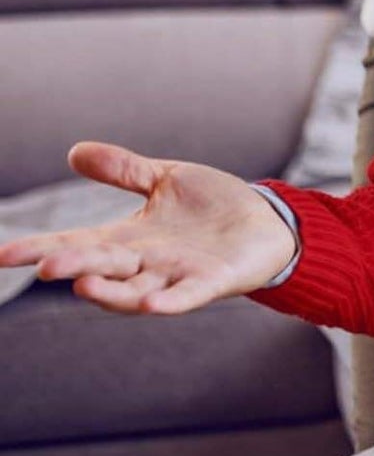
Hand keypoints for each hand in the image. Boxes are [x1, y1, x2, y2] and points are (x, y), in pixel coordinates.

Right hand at [0, 142, 297, 313]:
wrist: (265, 222)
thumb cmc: (211, 206)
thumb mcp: (166, 179)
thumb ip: (123, 171)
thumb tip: (75, 151)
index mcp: (130, 238)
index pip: (78, 243)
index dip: (42, 249)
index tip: (3, 253)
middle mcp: (146, 263)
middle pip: (102, 266)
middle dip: (73, 267)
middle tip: (43, 265)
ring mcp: (176, 276)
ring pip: (134, 290)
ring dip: (110, 292)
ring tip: (82, 285)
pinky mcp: (210, 283)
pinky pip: (185, 297)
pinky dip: (167, 303)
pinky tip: (150, 304)